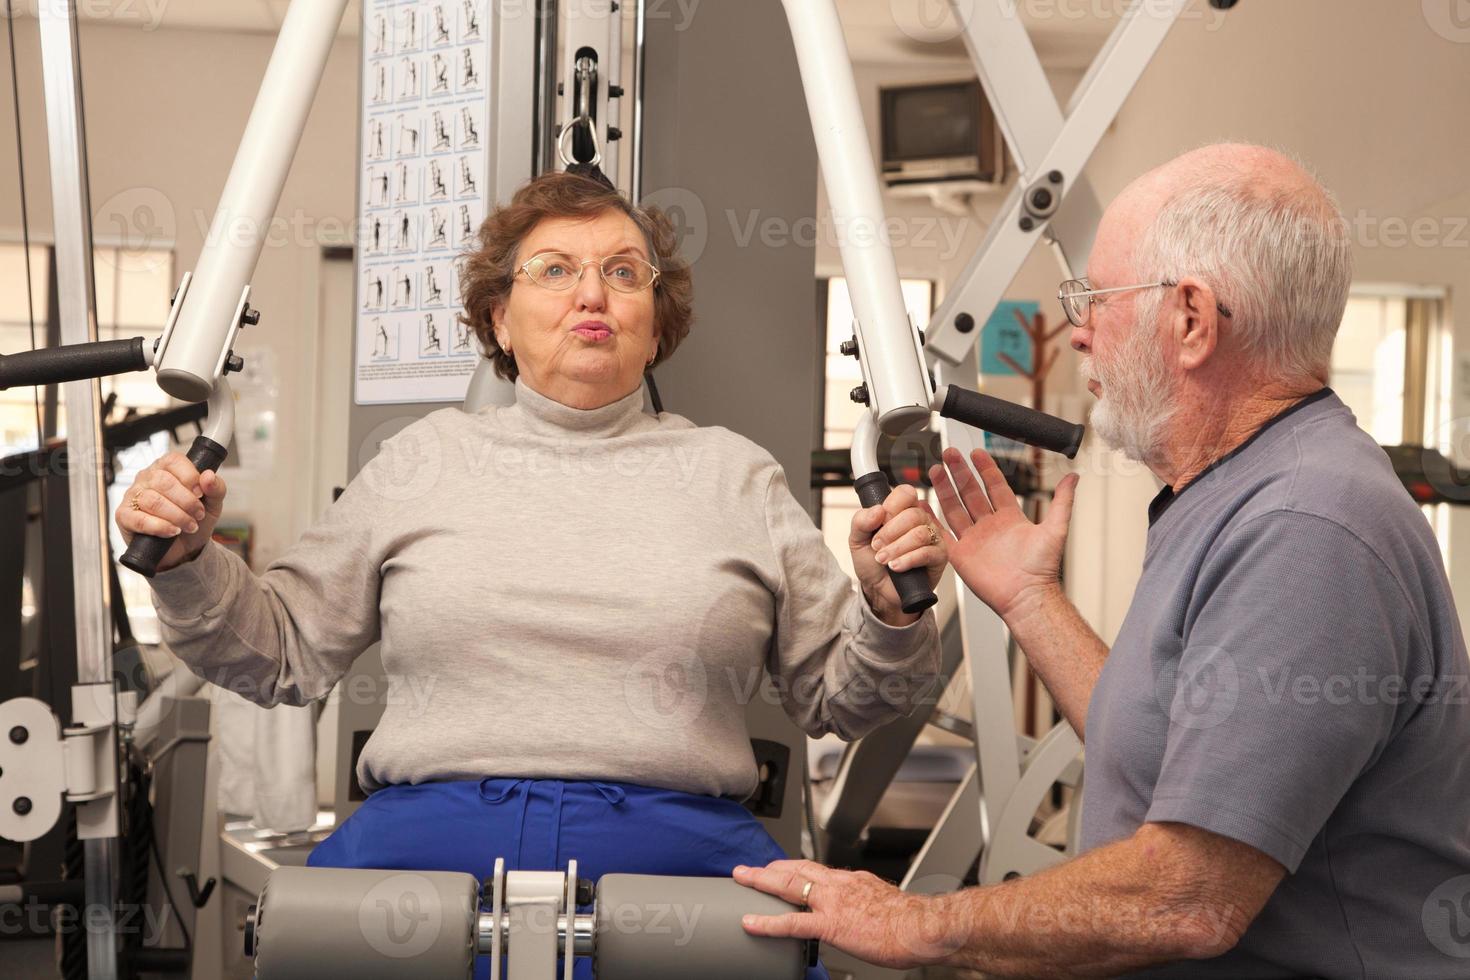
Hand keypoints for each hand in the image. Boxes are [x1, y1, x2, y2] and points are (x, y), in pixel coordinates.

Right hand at [114, 453, 227, 573]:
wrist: (185, 548)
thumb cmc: (195, 520)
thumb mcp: (212, 504)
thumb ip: (216, 488)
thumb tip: (208, 475)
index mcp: (166, 468)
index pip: (174, 461)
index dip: (190, 477)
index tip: (201, 494)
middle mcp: (146, 478)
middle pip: (163, 481)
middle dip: (186, 501)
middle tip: (197, 515)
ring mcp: (132, 496)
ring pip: (152, 500)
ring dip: (176, 516)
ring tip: (189, 526)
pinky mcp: (124, 516)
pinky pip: (139, 519)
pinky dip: (160, 527)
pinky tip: (172, 532)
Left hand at [734, 860, 962, 969]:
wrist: (923, 927)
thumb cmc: (912, 921)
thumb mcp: (886, 904)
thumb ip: (867, 904)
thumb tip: (864, 914)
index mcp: (853, 880)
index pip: (817, 870)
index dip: (795, 868)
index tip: (782, 869)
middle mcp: (839, 885)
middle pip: (797, 869)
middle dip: (771, 868)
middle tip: (751, 868)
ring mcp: (832, 903)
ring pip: (789, 886)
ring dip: (761, 881)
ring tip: (743, 879)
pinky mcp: (830, 924)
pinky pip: (792, 922)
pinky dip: (768, 922)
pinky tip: (751, 923)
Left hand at [848, 484, 947, 625]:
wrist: (878, 591)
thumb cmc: (872, 563)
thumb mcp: (857, 540)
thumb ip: (860, 521)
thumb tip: (877, 510)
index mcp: (902, 510)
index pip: (905, 493)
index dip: (891, 507)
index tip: (878, 523)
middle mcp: (920, 520)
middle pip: (913, 514)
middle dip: (890, 533)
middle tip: (878, 547)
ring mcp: (932, 537)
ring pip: (920, 534)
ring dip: (897, 548)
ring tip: (885, 560)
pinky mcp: (939, 556)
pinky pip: (927, 552)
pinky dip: (908, 560)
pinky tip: (896, 567)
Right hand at [930, 447, 1077, 621]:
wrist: (1026, 595)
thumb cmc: (1042, 568)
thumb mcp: (1055, 529)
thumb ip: (1062, 502)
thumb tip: (1074, 477)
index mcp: (1010, 518)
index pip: (995, 486)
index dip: (986, 469)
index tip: (976, 453)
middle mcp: (989, 526)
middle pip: (970, 493)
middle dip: (960, 472)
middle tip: (949, 453)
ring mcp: (973, 539)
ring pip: (954, 508)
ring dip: (944, 489)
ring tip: (935, 469)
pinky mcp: (960, 554)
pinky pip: (942, 534)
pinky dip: (931, 520)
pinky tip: (922, 505)